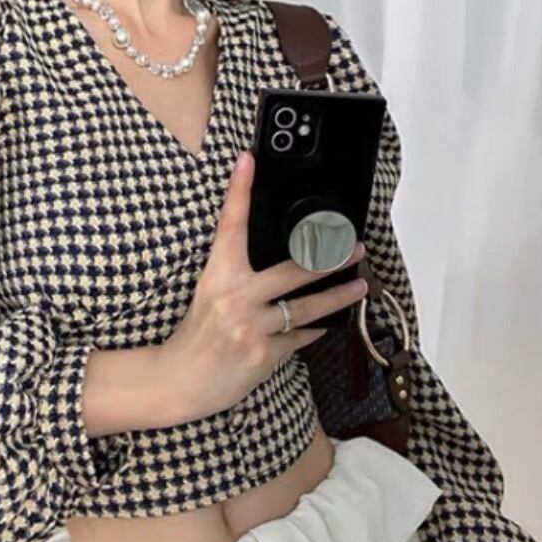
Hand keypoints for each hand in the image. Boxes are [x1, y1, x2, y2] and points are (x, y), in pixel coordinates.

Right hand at [158, 149, 368, 423]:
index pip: (230, 226)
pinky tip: (321, 326)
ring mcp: (251, 328)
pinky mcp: (264, 355)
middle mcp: (234, 298)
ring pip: (306, 307)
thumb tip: (275, 261)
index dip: (238, 191)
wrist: (181, 380)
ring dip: (338, 296)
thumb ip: (237, 277)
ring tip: (360, 286)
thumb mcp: (208, 295)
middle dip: (330, 258)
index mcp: (216, 276)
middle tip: (355, 247)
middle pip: (292, 270)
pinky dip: (310, 331)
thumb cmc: (195, 336)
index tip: (248, 161)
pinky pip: (298, 337)